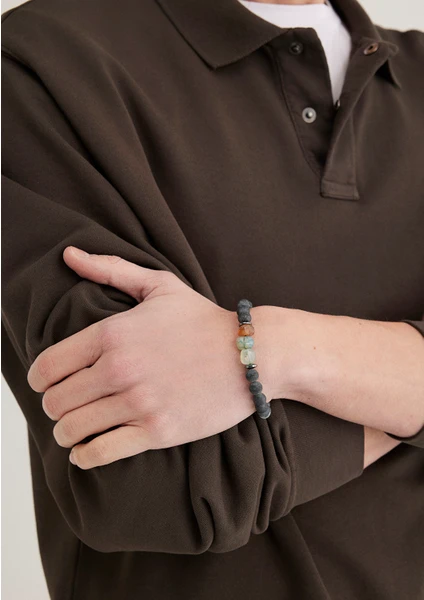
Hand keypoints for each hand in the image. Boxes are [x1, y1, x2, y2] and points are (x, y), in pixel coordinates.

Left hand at [27, 247, 276, 468]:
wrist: (252, 354)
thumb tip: (70, 254)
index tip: (44, 384)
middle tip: (64, 407)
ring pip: (72, 428)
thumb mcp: (159, 285)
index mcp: (112, 333)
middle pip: (56, 401)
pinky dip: (84, 456)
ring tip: (73, 429)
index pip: (48, 366)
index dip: (38, 379)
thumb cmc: (203, 320)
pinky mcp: (157, 431)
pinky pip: (101, 452)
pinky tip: (85, 452)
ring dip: (65, 432)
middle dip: (53, 406)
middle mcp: (119, 369)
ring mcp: (138, 402)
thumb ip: (110, 269)